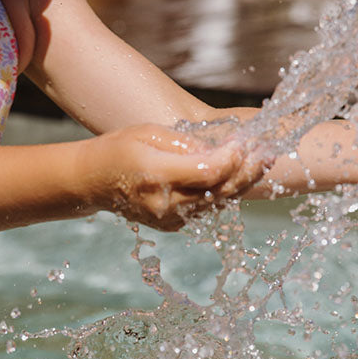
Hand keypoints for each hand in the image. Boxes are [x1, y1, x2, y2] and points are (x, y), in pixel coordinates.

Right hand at [102, 123, 270, 230]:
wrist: (91, 181)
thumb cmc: (118, 149)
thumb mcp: (149, 133)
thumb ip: (186, 143)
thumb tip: (220, 151)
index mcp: (156, 176)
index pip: (209, 171)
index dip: (233, 157)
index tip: (245, 141)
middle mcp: (164, 204)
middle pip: (219, 191)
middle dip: (247, 171)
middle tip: (267, 152)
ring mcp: (169, 219)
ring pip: (217, 202)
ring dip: (242, 182)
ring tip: (262, 160)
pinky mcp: (172, 225)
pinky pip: (206, 208)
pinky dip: (225, 191)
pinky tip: (240, 174)